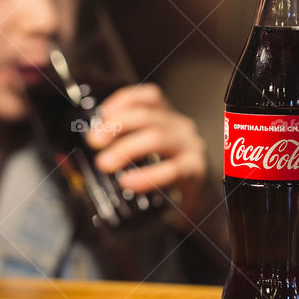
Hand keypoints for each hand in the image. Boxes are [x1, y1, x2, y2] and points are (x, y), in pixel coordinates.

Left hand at [85, 83, 207, 224]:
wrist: (204, 202)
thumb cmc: (172, 176)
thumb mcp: (154, 153)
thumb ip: (131, 143)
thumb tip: (93, 145)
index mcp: (170, 119)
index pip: (150, 96)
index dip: (124, 100)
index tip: (103, 114)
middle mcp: (182, 128)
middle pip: (148, 116)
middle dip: (116, 126)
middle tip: (95, 141)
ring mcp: (191, 148)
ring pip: (157, 138)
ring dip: (126, 149)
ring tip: (106, 163)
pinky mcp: (196, 171)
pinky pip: (172, 170)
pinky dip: (147, 176)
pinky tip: (129, 182)